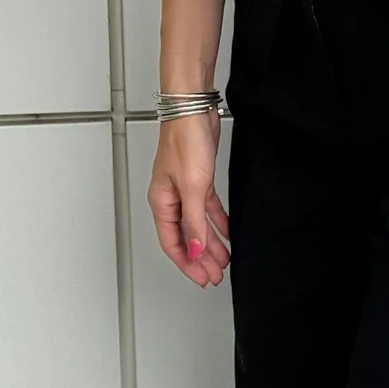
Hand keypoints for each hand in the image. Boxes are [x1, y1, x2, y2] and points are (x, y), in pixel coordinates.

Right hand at [149, 113, 230, 286]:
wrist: (192, 109)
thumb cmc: (185, 139)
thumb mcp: (193, 187)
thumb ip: (195, 222)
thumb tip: (196, 251)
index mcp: (162, 202)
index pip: (172, 244)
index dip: (187, 264)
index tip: (202, 278)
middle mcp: (171, 198)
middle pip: (185, 238)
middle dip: (200, 259)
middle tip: (214, 275)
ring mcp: (185, 189)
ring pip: (197, 225)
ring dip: (210, 243)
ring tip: (223, 260)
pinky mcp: (199, 179)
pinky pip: (207, 209)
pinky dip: (217, 222)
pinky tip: (227, 232)